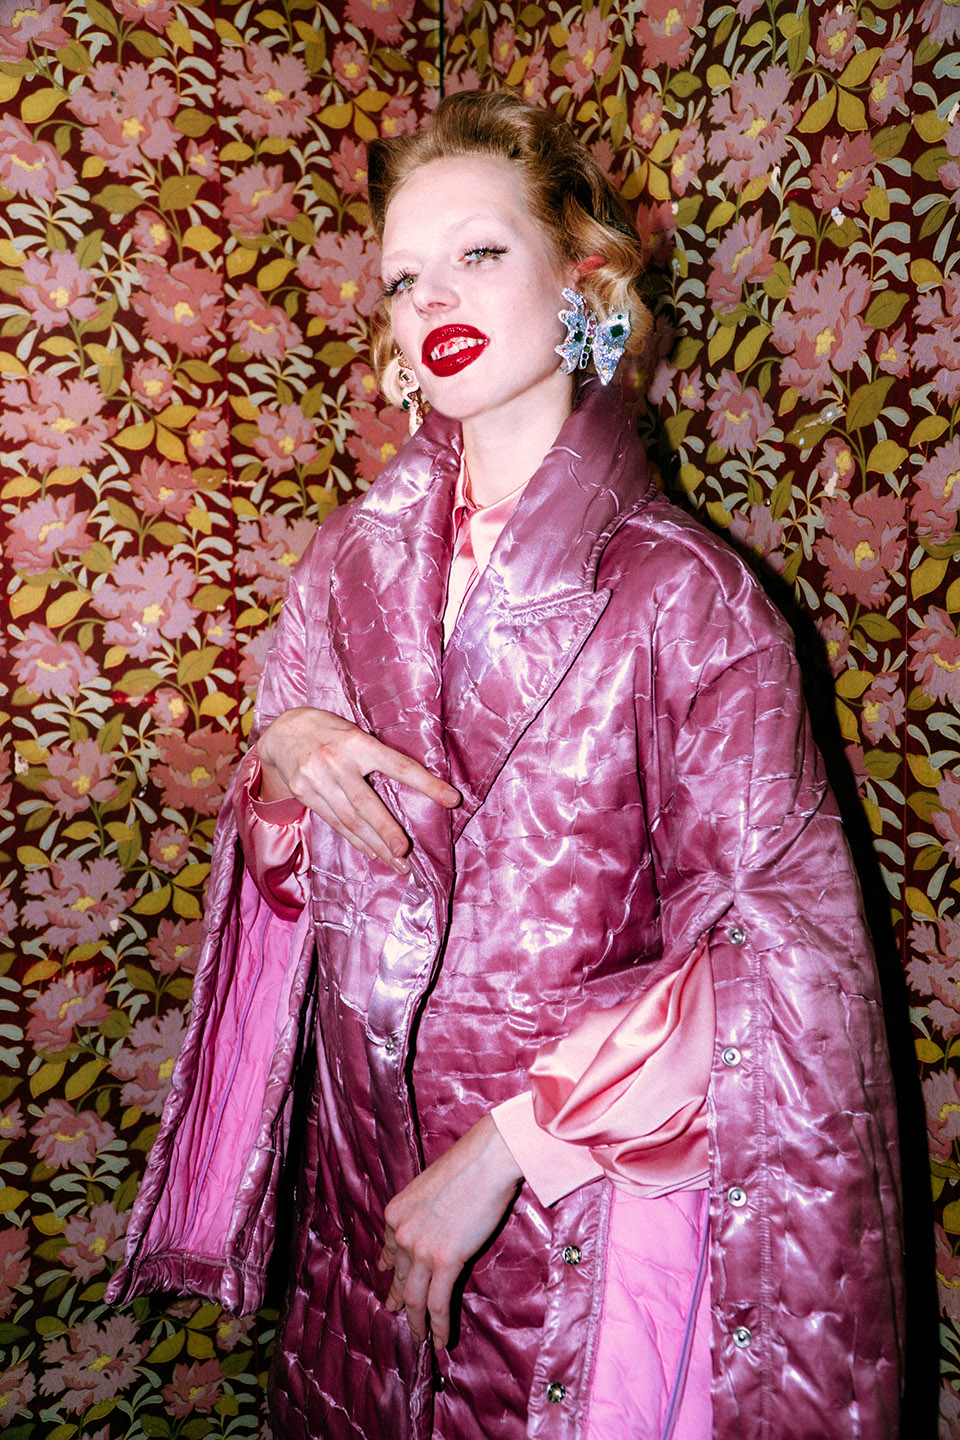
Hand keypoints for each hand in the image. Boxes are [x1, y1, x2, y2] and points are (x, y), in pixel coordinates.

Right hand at [256, 707, 459, 873]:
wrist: (284, 731)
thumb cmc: (331, 731)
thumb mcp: (356, 732)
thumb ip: (377, 755)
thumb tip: (412, 785)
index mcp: (359, 743)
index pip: (399, 766)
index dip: (427, 783)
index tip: (452, 799)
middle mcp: (337, 762)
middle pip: (365, 804)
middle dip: (386, 831)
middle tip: (405, 852)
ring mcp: (317, 780)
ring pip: (349, 819)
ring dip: (374, 844)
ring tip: (396, 863)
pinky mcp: (304, 793)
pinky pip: (334, 822)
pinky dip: (354, 839)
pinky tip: (371, 852)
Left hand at [378, 1116, 522, 1346]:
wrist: (486, 1160)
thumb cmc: (466, 1166)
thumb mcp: (428, 1188)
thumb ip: (419, 1213)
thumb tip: (424, 1230)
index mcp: (395, 1213)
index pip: (389, 1251)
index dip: (390, 1272)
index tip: (391, 1282)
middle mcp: (401, 1233)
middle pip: (399, 1278)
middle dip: (398, 1300)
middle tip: (397, 1314)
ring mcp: (420, 1250)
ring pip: (415, 1299)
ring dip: (417, 1323)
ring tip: (420, 1338)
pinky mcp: (445, 1261)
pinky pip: (438, 1304)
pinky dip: (439, 1326)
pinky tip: (442, 1340)